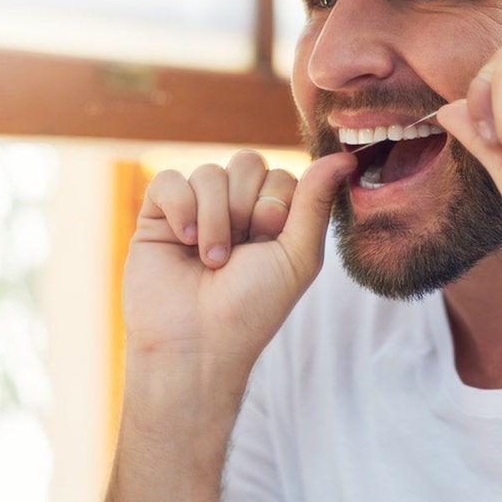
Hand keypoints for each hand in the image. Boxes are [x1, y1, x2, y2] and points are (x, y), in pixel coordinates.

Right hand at [121, 150, 355, 379]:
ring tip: (211, 260)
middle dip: (245, 207)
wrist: (197, 344)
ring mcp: (195, 210)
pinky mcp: (157, 216)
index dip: (276, 204)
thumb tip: (344, 157)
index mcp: (271, 217)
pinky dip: (180, 208)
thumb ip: (316, 202)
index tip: (267, 241)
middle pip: (246, 162)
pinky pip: (168, 180)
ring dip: (214, 219)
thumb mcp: (297, 255)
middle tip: (238, 252)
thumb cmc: (253, 307)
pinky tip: (184, 241)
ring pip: (208, 172)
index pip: (280, 174)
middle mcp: (234, 209)